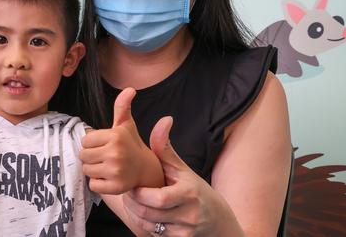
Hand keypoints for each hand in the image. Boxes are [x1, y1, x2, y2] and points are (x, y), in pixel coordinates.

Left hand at [80, 88, 162, 194]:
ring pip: (86, 170)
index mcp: (115, 136)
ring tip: (107, 166)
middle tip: (105, 156)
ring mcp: (115, 171)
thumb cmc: (130, 145)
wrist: (146, 169)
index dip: (92, 143)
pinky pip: (92, 185)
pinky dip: (98, 183)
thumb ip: (122, 106)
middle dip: (91, 156)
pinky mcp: (115, 187)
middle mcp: (115, 153)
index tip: (104, 145)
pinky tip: (109, 178)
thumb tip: (130, 89)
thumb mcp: (125, 125)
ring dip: (94, 169)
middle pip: (83, 155)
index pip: (85, 140)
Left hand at [122, 116, 231, 236]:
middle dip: (133, 203)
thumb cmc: (196, 191)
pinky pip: (153, 234)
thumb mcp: (183, 170)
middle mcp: (188, 215)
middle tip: (128, 193)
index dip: (139, 193)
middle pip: (148, 214)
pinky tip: (144, 214)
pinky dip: (143, 225)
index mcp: (188, 194)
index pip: (157, 198)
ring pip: (147, 226)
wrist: (217, 221)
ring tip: (134, 201)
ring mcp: (184, 231)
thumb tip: (164, 120)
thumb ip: (166, 149)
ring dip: (135, 214)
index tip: (133, 184)